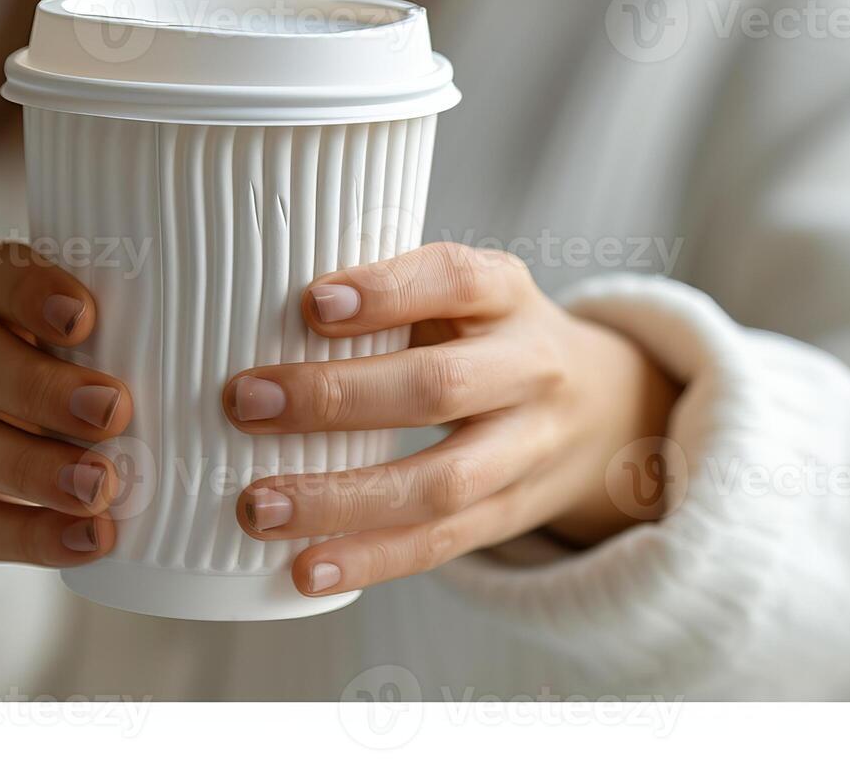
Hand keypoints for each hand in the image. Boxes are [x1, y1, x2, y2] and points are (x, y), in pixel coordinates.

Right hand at [0, 241, 129, 563]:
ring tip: (102, 493)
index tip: (87, 317)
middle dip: (40, 390)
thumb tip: (261, 312)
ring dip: (29, 470)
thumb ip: (146, 313)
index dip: (28, 291)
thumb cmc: (88, 356)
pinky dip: (22, 535)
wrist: (9, 423)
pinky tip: (84, 542)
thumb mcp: (106, 319)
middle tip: (116, 413)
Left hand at [225, 242, 681, 597]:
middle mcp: (529, 369)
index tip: (313, 302)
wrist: (606, 408)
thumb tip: (245, 309)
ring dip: (341, 499)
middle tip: (244, 404)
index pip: (455, 280)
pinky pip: (441, 545)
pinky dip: (370, 560)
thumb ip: (385, 297)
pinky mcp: (510, 515)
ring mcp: (527, 450)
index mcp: (507, 295)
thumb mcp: (462, 295)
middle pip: (439, 388)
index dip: (388, 291)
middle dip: (336, 399)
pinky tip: (306, 568)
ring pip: (439, 483)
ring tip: (257, 506)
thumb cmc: (489, 337)